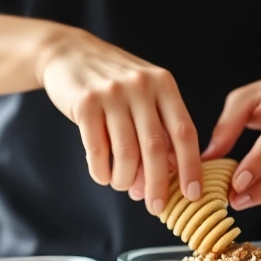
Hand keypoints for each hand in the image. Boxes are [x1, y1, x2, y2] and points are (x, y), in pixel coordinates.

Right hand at [38, 28, 202, 214]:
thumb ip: (159, 129)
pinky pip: (97, 150)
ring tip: (124, 185)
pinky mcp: (85, 103)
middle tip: (156, 207)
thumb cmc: (113, 82)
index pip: (185, 132)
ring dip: (126, 179)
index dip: (191, 167)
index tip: (193, 194)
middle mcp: (141, 86)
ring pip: (126, 152)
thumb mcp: (144, 94)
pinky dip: (102, 172)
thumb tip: (168, 177)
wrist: (68, 53)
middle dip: (158, 184)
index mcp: (164, 84)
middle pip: (155, 147)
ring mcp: (111, 93)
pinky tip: (104, 176)